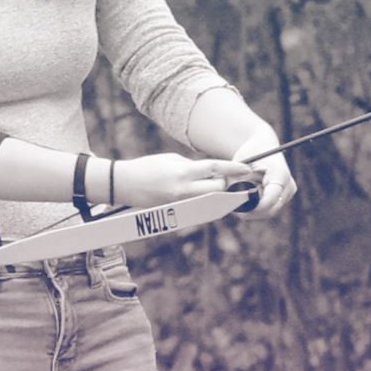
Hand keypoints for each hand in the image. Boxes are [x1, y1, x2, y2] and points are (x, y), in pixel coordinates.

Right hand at [110, 152, 261, 210]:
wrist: (122, 184)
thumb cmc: (145, 167)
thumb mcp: (170, 160)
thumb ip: (192, 167)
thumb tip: (210, 172)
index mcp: (182, 172)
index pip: (215, 169)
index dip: (234, 169)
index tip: (248, 168)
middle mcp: (184, 189)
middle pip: (217, 188)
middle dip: (225, 183)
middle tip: (230, 178)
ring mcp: (180, 202)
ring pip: (210, 199)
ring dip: (216, 192)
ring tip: (219, 186)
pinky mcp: (175, 210)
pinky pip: (198, 205)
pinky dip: (204, 200)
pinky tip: (205, 195)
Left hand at [228, 127, 296, 216]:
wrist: (262, 147)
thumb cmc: (249, 155)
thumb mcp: (240, 166)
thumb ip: (236, 183)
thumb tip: (231, 201)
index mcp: (280, 174)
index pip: (271, 198)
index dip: (256, 207)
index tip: (241, 212)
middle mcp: (288, 185)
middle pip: (271, 209)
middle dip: (252, 212)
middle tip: (234, 212)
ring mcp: (288, 193)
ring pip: (269, 211)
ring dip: (253, 211)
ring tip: (238, 203)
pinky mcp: (284, 198)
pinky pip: (269, 209)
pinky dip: (256, 209)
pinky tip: (245, 202)